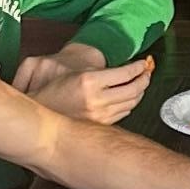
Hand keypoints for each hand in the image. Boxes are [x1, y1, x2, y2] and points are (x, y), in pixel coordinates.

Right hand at [21, 48, 155, 126]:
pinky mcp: (101, 125)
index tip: (144, 63)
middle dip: (144, 79)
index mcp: (90, 81)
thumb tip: (128, 69)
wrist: (42, 114)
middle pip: (134, 89)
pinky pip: (123, 113)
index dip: (139, 67)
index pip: (126, 73)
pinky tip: (129, 97)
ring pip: (131, 102)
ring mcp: (100, 115)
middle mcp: (97, 100)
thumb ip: (100, 71)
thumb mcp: (76, 72)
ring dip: (140, 92)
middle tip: (147, 72)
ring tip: (141, 83)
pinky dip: (130, 103)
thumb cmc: (55, 91)